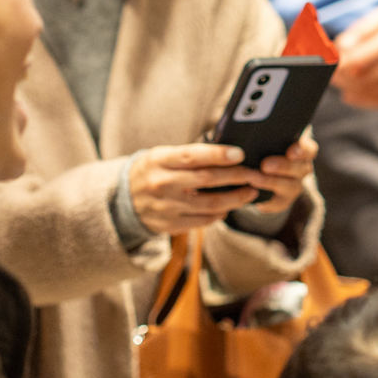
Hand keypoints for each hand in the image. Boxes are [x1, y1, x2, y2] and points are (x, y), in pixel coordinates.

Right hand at [128, 144, 260, 235]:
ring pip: (209, 204)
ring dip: (235, 198)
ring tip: (250, 192)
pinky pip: (202, 221)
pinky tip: (229, 207)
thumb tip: (228, 152)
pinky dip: (219, 213)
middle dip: (236, 176)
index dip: (218, 154)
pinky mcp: (170, 225)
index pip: (192, 156)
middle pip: (206, 180)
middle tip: (254, 174)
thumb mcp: (162, 156)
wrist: (123, 200)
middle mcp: (161, 184)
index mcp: (159, 160)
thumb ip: (190, 154)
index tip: (240, 153)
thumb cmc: (153, 171)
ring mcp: (166, 207)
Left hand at [243, 134, 315, 215]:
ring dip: (271, 182)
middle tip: (265, 164)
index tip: (291, 150)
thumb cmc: (257, 147)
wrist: (253, 172)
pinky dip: (266, 200)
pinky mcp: (282, 202)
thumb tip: (245, 121)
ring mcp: (293, 186)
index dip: (302, 150)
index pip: (309, 149)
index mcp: (299, 149)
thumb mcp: (261, 138)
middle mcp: (300, 168)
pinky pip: (277, 203)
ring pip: (290, 186)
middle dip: (283, 166)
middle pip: (300, 168)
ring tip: (253, 178)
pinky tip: (252, 193)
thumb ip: (261, 130)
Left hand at [333, 0, 377, 109]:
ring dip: (348, 88)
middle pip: (360, 79)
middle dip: (339, 77)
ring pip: (367, 93)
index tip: (327, 61)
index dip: (336, 65)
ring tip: (339, 79)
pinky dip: (361, 99)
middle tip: (329, 70)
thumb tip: (339, 49)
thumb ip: (359, 32)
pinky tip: (350, 94)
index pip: (356, 62)